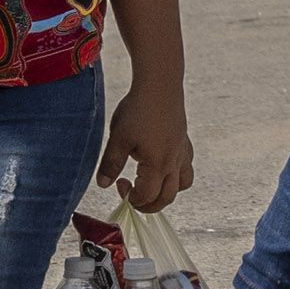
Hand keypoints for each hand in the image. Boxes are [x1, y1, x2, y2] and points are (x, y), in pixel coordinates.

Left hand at [100, 76, 193, 212]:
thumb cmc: (137, 110)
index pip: (147, 196)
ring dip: (167, 191)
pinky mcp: (184, 140)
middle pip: (167, 197)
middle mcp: (174, 162)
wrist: (160, 84)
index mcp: (157, 165)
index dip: (131, 198)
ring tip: (151, 183)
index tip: (118, 185)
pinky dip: (177, 172)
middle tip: (132, 195)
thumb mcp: (118, 138)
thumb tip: (102, 184)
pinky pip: (187, 165)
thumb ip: (110, 164)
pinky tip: (162, 162)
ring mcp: (182, 151)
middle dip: (149, 204)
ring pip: (183, 184)